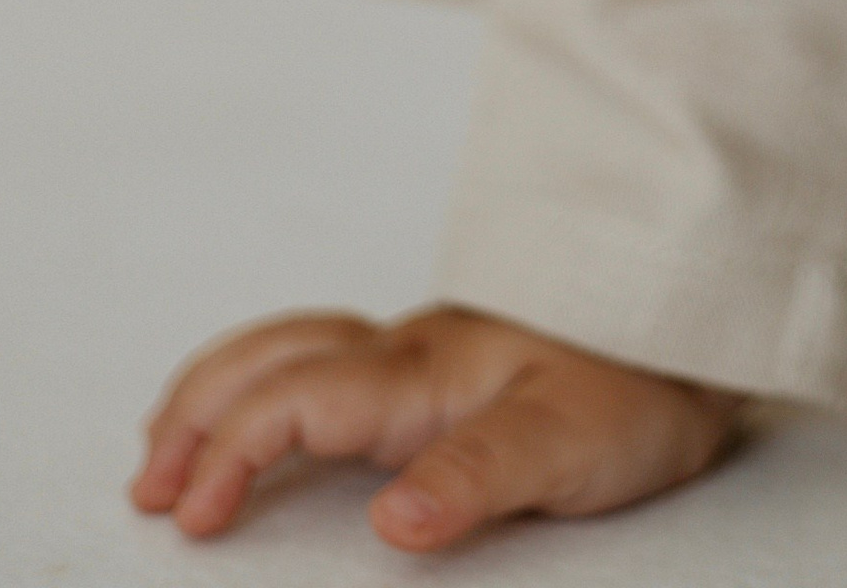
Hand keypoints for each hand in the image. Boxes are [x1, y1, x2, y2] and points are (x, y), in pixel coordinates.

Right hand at [130, 301, 739, 550]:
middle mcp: (408, 351)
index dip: (231, 451)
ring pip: (291, 345)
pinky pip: (325, 358)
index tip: (191, 517)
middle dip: (195, 413)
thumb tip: (390, 522)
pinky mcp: (440, 370)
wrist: (701, 325)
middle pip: (271, 356)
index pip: (295, 399)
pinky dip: (265, 381)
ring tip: (166, 442)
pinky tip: (263, 411)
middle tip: (146, 486)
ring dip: (219, 387)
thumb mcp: (571, 444)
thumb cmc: (642, 385)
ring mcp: (421, 354)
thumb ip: (480, 479)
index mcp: (422, 369)